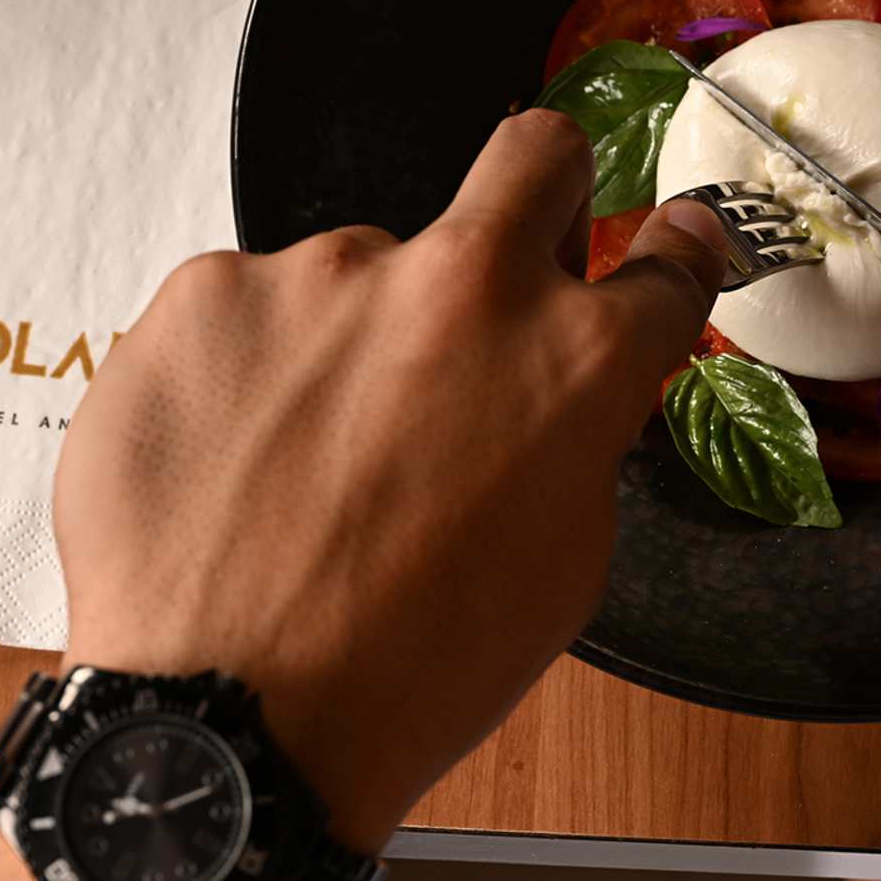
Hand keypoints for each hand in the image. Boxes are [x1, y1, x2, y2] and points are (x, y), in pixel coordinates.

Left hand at [49, 109, 726, 852]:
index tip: (670, 242)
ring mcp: (324, 274)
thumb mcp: (561, 565)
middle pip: (537, 155)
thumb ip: (571, 440)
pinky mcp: (206, 290)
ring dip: (351, 341)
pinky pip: (247, 308)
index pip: (667, 261)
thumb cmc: (402, 671)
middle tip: (506, 265)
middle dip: (545, 189)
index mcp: (572, 360)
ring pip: (360, 273)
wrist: (222, 725)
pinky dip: (247, 369)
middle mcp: (461, 287)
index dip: (674, 254)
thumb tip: (549, 396)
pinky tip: (231, 463)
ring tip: (302, 465)